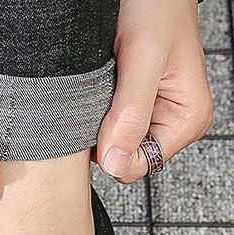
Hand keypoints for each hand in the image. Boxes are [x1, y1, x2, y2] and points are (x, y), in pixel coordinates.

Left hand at [97, 0, 213, 182]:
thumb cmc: (155, 8)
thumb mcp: (142, 61)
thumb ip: (130, 115)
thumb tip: (116, 163)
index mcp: (188, 120)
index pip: (135, 168)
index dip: (111, 150)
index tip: (104, 117)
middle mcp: (174, 124)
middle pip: (123, 161)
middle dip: (105, 137)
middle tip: (104, 97)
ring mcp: (155, 118)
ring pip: (112, 146)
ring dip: (99, 124)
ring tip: (106, 90)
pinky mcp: (136, 109)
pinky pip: (108, 129)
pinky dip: (97, 114)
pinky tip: (103, 91)